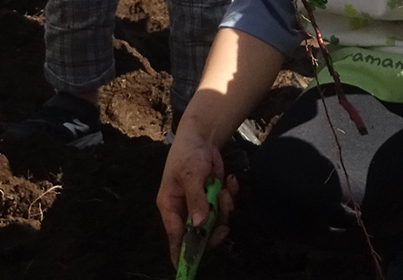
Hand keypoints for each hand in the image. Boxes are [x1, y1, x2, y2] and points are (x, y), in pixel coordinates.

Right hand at [157, 134, 237, 264]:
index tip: (189, 270)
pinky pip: (226, 208)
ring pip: (217, 222)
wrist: (202, 137)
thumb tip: (198, 224)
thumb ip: (196, 199)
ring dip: (225, 208)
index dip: (183, 254)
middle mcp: (184, 211)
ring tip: (225, 190)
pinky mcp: (214, 199)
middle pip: (201, 234)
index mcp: (170, 207)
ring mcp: (201, 206)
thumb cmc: (188, 154)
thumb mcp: (190, 175)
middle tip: (225, 220)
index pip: (175, 237)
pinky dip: (231, 196)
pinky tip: (230, 181)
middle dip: (215, 228)